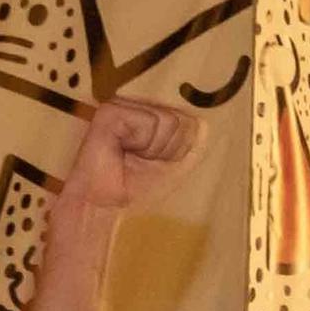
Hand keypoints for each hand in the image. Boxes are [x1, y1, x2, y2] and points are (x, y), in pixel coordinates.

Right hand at [58, 99, 201, 211]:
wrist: (106, 204)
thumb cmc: (137, 188)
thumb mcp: (177, 169)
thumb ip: (193, 147)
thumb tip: (203, 123)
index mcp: (152, 116)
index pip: (189, 120)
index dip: (181, 147)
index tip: (159, 162)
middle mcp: (138, 106)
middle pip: (181, 120)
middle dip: (168, 148)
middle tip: (142, 160)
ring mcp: (124, 105)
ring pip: (168, 121)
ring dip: (154, 149)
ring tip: (130, 156)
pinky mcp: (111, 110)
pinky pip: (148, 122)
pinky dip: (141, 143)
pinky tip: (121, 149)